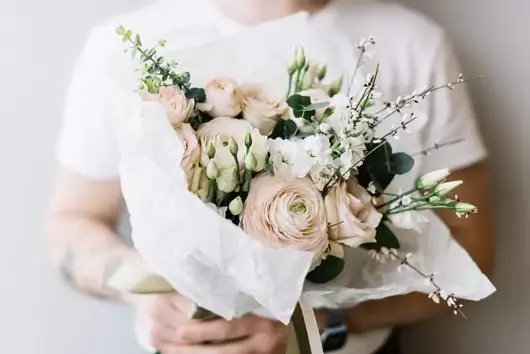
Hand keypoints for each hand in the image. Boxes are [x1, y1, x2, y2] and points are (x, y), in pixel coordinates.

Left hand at [132, 293, 287, 353]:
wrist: (310, 329)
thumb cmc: (288, 306)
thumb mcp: (270, 298)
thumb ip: (247, 296)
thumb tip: (212, 289)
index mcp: (262, 323)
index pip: (229, 327)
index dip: (204, 330)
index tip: (180, 329)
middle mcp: (260, 344)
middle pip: (221, 352)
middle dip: (193, 350)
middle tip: (167, 345)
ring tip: (171, 352)